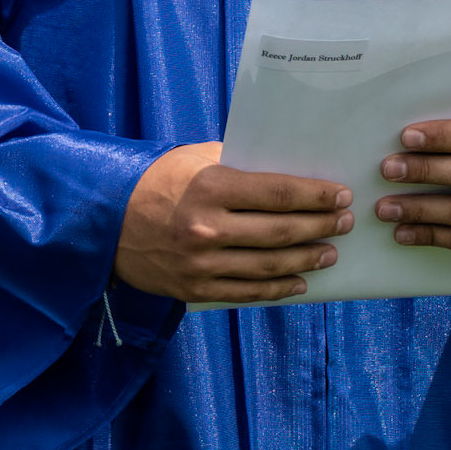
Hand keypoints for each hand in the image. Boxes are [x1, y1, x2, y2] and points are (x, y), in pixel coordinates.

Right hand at [115, 142, 353, 303]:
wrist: (105, 220)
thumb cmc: (157, 181)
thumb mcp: (195, 157)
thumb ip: (238, 163)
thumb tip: (286, 168)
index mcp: (211, 187)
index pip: (279, 193)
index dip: (316, 195)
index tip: (340, 195)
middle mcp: (208, 228)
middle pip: (282, 231)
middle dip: (321, 226)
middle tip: (345, 221)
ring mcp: (202, 263)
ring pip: (270, 265)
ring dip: (308, 259)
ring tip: (330, 251)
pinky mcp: (195, 288)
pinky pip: (248, 292)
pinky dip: (278, 288)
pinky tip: (300, 281)